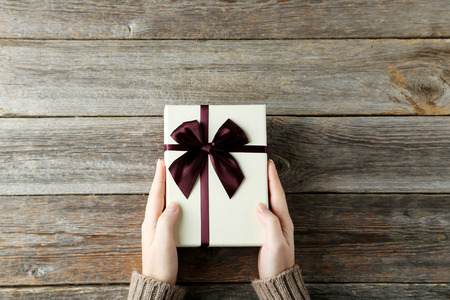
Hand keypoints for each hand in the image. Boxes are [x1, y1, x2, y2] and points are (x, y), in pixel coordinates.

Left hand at [141, 159, 179, 284]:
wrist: (158, 282)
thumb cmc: (160, 264)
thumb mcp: (164, 241)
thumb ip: (167, 221)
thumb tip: (173, 204)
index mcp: (150, 222)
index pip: (155, 195)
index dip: (158, 179)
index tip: (161, 163)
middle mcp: (151, 223)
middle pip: (157, 197)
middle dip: (161, 181)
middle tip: (166, 167)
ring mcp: (156, 229)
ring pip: (161, 204)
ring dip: (165, 191)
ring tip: (171, 180)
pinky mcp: (163, 235)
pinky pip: (166, 213)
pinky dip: (170, 203)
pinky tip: (175, 203)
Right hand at [256, 160, 294, 279]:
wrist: (277, 280)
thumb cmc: (278, 264)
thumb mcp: (274, 242)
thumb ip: (269, 223)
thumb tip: (260, 206)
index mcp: (283, 221)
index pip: (278, 195)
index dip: (273, 179)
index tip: (269, 164)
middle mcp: (280, 221)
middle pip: (274, 196)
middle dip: (268, 180)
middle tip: (261, 168)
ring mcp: (274, 227)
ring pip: (268, 203)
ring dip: (263, 191)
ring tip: (256, 181)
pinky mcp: (266, 233)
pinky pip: (262, 213)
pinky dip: (257, 204)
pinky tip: (251, 204)